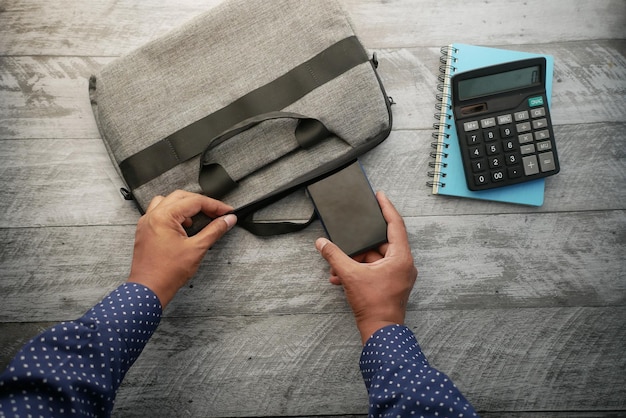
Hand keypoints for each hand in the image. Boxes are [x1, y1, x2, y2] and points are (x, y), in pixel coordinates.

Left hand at [127, 190, 236, 307]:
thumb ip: (214, 230)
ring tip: (199, 218)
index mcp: (164, 216)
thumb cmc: (166, 273)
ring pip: (169, 202)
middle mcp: (152, 216)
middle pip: (182, 197)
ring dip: (186, 206)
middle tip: (217, 213)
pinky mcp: (145, 231)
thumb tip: (227, 220)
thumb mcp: (197, 249)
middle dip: (202, 203)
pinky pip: (160, 213)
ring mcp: (147, 223)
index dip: (214, 206)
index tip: (226, 211)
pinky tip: (183, 226)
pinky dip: (174, 214)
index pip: (194, 202)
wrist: (149, 290)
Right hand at [315, 192, 416, 343]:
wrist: (381, 333)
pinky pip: (374, 270)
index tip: (380, 195)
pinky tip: (339, 278)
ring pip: (375, 258)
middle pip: (380, 243)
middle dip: (359, 245)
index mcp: (401, 257)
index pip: (396, 224)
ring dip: (355, 261)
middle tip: (346, 239)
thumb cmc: (373, 305)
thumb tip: (322, 244)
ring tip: (337, 267)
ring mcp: (398, 275)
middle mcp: (403, 264)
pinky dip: (359, 271)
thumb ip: (334, 256)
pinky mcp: (391, 285)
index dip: (387, 208)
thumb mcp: (350, 276)